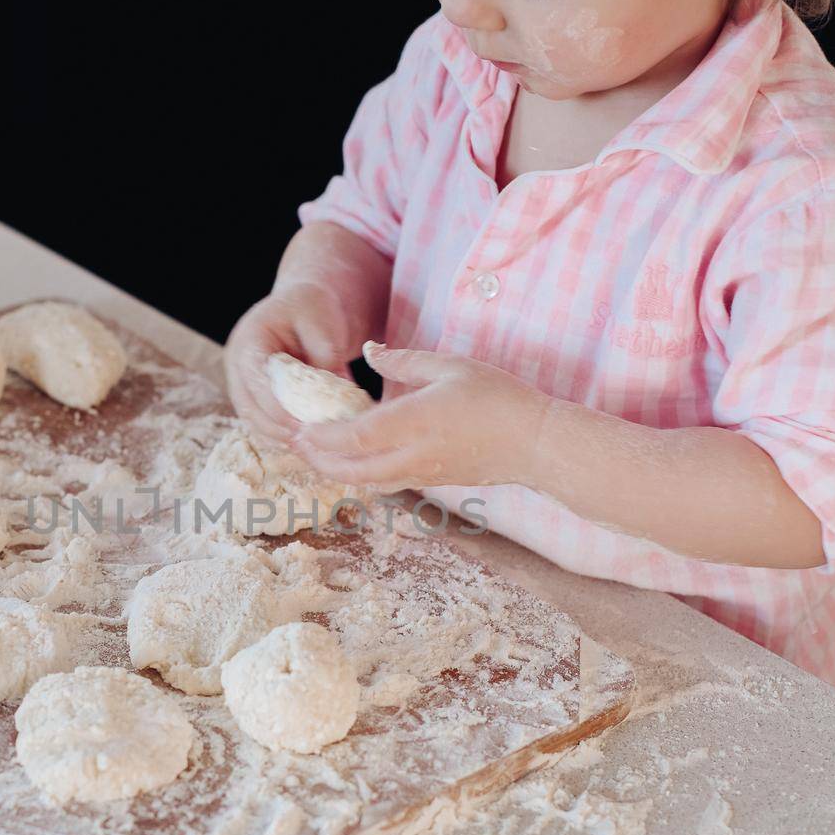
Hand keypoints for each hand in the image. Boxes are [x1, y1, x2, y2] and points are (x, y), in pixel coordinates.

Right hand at [224, 280, 356, 442]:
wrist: (305, 305)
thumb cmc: (312, 307)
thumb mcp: (322, 319)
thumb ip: (324, 354)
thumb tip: (330, 395)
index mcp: (249, 340)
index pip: (255, 380)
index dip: (276, 406)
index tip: (301, 424)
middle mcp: (238, 365)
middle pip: (248, 407)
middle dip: (277, 428)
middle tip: (308, 442)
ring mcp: (243, 383)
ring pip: (253, 420)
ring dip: (279, 436)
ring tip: (310, 447)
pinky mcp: (256, 397)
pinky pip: (264, 422)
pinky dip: (283, 434)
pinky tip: (307, 444)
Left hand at [290, 342, 547, 489]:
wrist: (538, 444)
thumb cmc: (499, 398)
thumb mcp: (451, 366)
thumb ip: (405, 360)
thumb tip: (369, 350)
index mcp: (416, 423)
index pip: (356, 437)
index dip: (323, 437)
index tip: (301, 427)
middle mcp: (414, 456)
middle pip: (352, 470)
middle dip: (319, 460)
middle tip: (296, 444)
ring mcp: (424, 475)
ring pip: (367, 482)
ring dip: (338, 472)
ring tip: (317, 455)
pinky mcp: (434, 484)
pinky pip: (387, 483)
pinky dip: (362, 475)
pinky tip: (355, 462)